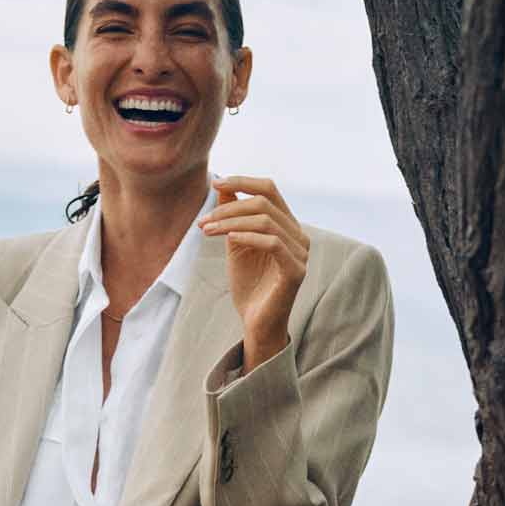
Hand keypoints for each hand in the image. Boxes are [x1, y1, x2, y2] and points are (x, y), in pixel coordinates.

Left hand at [199, 174, 309, 357]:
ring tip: (207, 231)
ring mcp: (301, 253)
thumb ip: (233, 216)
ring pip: (266, 221)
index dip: (243, 182)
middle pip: (264, 203)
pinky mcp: (296, 271)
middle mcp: (299, 235)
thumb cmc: (248, 285)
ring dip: (231, 222)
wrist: (256, 323)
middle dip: (229, 207)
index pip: (269, 190)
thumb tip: (223, 185)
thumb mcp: (236, 243)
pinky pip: (273, 243)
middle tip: (203, 221)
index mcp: (287, 225)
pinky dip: (248, 237)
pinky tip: (229, 239)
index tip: (216, 183)